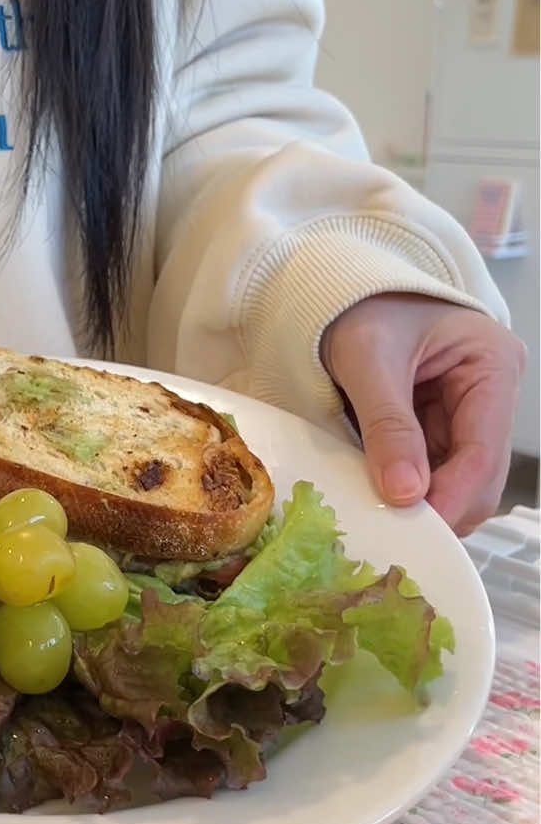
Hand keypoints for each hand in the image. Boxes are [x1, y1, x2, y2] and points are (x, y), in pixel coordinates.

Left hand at [322, 294, 526, 535]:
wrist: (330, 293)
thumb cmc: (354, 306)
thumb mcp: (367, 360)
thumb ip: (387, 424)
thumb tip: (406, 495)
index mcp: (493, 364)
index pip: (484, 450)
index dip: (453, 496)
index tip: (417, 529)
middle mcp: (490, 395)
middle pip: (478, 476)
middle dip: (437, 504)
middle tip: (390, 529)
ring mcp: (464, 416)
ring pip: (453, 483)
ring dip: (417, 500)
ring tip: (376, 510)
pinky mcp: (435, 430)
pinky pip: (426, 474)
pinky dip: (402, 487)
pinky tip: (374, 492)